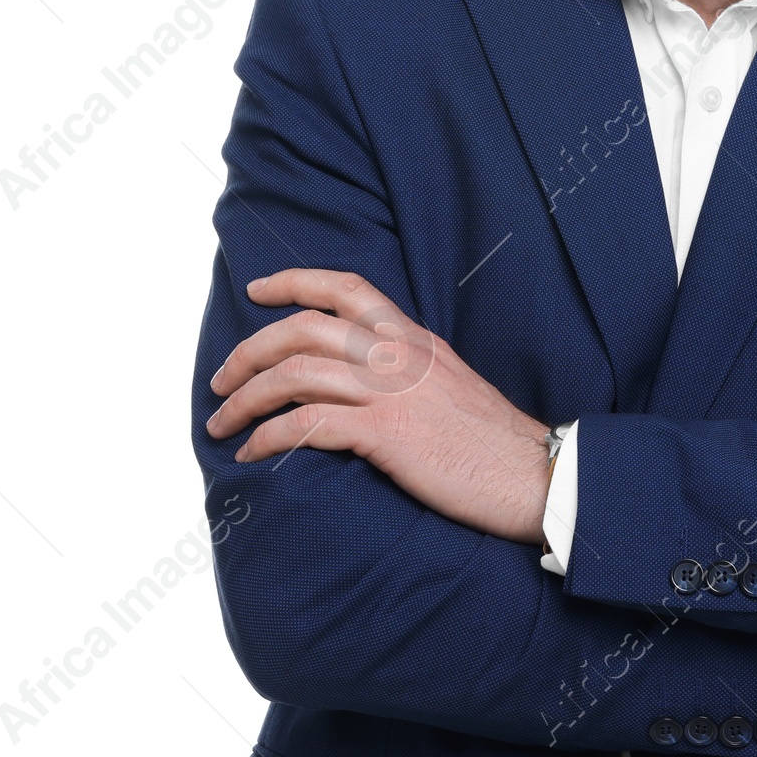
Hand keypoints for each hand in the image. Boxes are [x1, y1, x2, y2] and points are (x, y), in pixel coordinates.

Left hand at [205, 269, 552, 544]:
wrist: (536, 475)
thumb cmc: (493, 442)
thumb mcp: (450, 383)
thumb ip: (410, 369)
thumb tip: (366, 381)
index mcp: (413, 337)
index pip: (346, 286)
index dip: (294, 281)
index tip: (257, 290)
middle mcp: (399, 354)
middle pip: (302, 328)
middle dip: (247, 352)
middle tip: (220, 381)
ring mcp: (392, 391)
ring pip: (295, 373)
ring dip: (245, 399)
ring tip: (221, 425)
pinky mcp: (387, 433)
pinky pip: (308, 425)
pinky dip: (269, 437)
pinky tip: (254, 454)